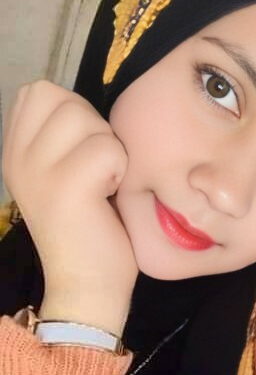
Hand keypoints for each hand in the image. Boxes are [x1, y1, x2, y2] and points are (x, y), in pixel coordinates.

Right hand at [2, 81, 137, 334]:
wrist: (87, 283)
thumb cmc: (88, 227)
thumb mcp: (61, 176)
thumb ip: (61, 139)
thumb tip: (85, 110)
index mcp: (16, 151)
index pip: (40, 91)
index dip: (74, 111)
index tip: (84, 149)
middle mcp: (18, 156)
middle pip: (65, 99)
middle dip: (96, 129)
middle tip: (99, 169)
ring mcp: (38, 170)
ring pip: (88, 120)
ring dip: (110, 149)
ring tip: (105, 183)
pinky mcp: (67, 186)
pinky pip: (108, 149)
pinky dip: (120, 169)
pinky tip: (111, 195)